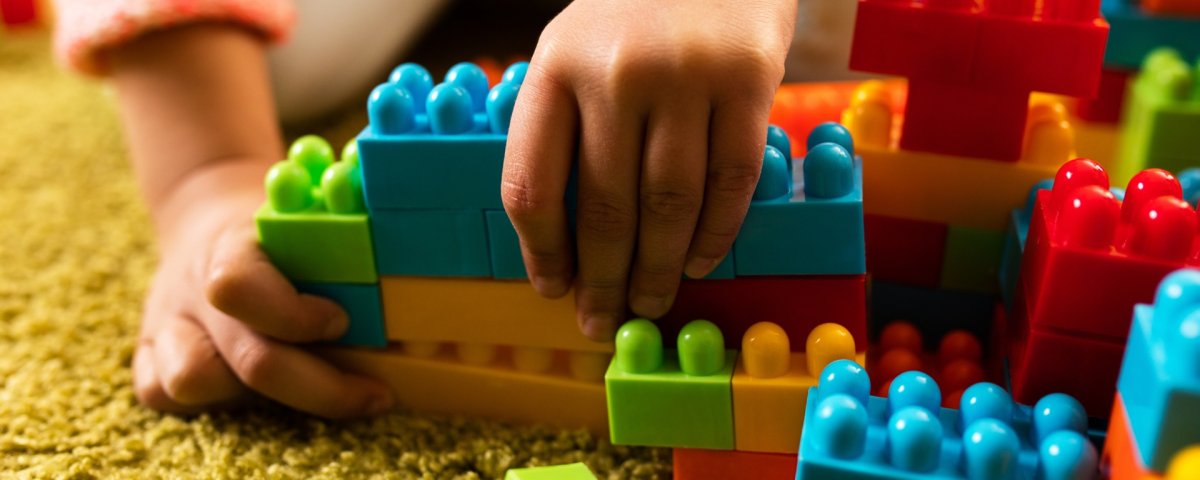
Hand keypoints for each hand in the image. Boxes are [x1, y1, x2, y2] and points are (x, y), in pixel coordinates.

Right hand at [131, 161, 392, 417]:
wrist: (205, 223)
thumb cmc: (276, 233)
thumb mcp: (307, 224)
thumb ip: (342, 253)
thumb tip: (407, 291)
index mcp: (230, 249)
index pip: (240, 287)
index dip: (293, 315)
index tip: (343, 323)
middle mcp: (191, 290)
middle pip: (247, 358)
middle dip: (321, 387)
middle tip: (375, 394)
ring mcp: (164, 326)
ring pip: (188, 383)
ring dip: (259, 397)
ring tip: (309, 389)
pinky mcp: (148, 358)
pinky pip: (162, 395)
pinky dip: (216, 403)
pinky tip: (260, 394)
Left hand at [502, 0, 797, 340]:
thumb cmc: (636, 10)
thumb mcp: (575, 47)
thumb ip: (562, 123)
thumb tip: (558, 234)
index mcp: (554, 67)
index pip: (532, 185)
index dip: (541, 252)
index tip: (553, 288)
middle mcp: (614, 73)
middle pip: (602, 208)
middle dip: (602, 279)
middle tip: (603, 320)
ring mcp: (684, 75)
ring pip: (667, 204)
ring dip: (657, 269)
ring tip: (650, 303)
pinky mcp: (748, 78)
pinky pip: (731, 180)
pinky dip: (715, 233)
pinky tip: (699, 261)